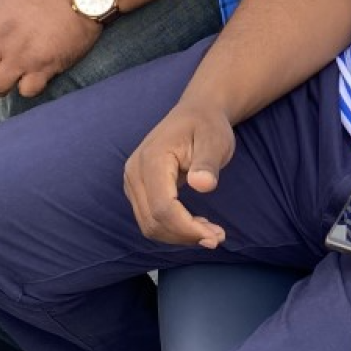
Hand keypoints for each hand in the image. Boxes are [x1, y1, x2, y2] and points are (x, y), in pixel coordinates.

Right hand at [123, 100, 235, 247]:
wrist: (196, 112)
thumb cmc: (207, 125)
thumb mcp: (215, 140)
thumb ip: (208, 163)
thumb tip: (202, 185)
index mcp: (152, 159)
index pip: (162, 207)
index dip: (187, 228)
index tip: (215, 237)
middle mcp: (134, 172)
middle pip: (153, 221)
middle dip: (185, 235)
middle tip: (217, 237)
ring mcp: (132, 181)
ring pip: (149, 225)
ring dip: (179, 235)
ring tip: (211, 233)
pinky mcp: (137, 189)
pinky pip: (150, 218)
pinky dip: (173, 229)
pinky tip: (196, 226)